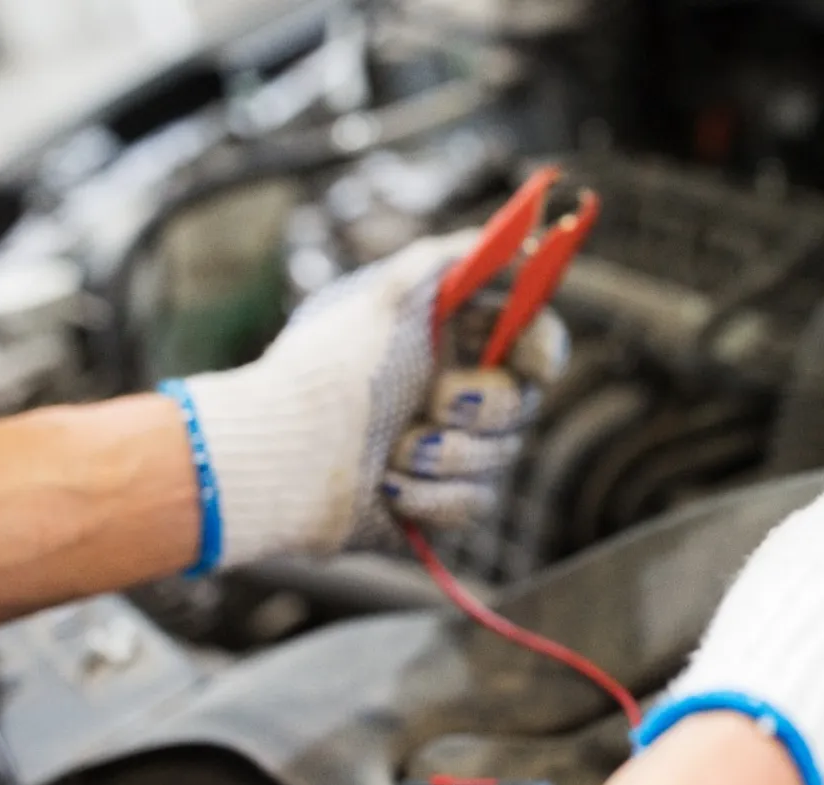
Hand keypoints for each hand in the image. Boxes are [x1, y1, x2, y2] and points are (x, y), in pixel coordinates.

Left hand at [159, 232, 567, 572]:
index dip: (542, 349)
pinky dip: (431, 496)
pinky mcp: (441, 506)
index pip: (533, 341)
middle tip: (435, 402)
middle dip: (481, 405)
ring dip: (447, 454)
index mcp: (451, 343)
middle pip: (524, 402)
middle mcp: (457, 396)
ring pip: (504, 458)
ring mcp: (453, 454)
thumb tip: (512, 239)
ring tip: (393, 451)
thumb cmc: (330, 372)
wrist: (282, 459)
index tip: (530, 359)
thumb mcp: (388, 294)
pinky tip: (387, 487)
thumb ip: (452, 258)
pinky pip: (476, 504)